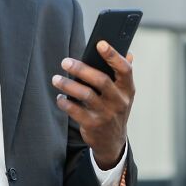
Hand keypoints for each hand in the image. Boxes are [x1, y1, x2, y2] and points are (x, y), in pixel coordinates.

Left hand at [52, 41, 134, 169]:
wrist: (112, 142)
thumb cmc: (115, 109)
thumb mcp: (124, 94)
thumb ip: (123, 74)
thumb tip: (128, 53)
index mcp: (127, 89)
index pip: (125, 69)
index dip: (113, 55)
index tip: (100, 44)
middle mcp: (119, 101)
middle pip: (101, 80)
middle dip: (81, 69)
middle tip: (65, 62)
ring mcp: (106, 114)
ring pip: (85, 95)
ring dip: (68, 85)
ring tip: (56, 79)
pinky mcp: (93, 124)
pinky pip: (75, 111)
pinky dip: (65, 102)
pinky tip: (60, 97)